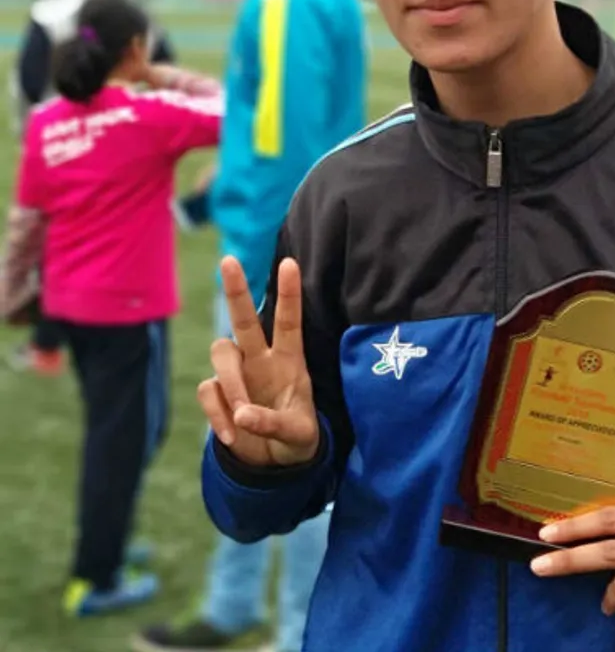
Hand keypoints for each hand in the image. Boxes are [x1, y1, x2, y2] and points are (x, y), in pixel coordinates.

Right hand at [197, 256, 318, 467]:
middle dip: (236, 291)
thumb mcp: (297, 435)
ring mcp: (237, 374)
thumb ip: (273, 423)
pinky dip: (217, 414)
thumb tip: (242, 415)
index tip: (290, 263)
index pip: (289, 321)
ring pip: (221, 353)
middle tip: (229, 260)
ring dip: (231, 383)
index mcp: (289, 360)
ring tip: (244, 417)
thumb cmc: (296, 438)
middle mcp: (261, 359)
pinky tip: (233, 436)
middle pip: (245, 319)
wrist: (277, 464)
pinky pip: (208, 392)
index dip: (289, 293)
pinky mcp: (217, 394)